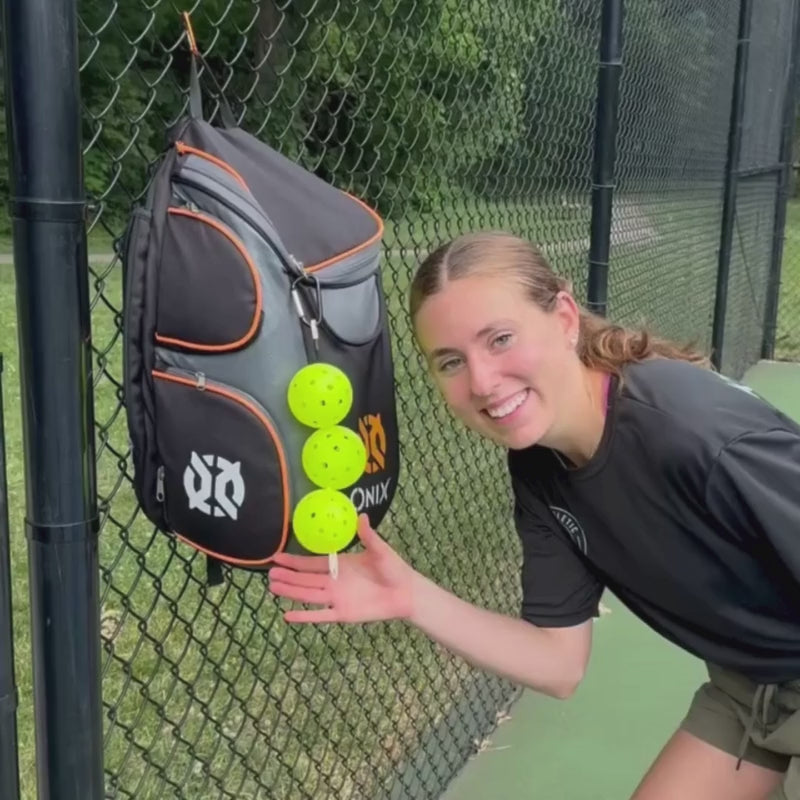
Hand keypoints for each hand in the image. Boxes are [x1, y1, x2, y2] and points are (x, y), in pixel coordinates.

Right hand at [268, 514, 415, 623]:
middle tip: (268, 573)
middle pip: (305, 579)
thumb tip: (361, 515)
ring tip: (272, 588)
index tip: (277, 556)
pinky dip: (304, 616)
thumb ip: (368, 535)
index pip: (311, 563)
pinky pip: (320, 616)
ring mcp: (337, 598)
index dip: (294, 561)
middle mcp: (334, 581)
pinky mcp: (343, 614)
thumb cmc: (394, 569)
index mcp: (340, 565)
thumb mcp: (380, 549)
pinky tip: (287, 616)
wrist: (406, 592)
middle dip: (287, 576)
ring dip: (291, 592)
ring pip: (307, 596)